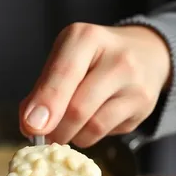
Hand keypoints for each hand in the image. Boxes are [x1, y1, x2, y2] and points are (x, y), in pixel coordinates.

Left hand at [20, 23, 170, 146]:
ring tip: (67, 130)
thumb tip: (29, 123)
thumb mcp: (66, 61)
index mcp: (86, 38)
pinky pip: (106, 133)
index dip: (45, 103)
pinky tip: (88, 127)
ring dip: (73, 136)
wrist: (146, 54)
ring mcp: (133, 84)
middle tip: (46, 137)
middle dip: (56, 130)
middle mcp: (115, 58)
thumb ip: (45, 89)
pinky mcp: (142, 106)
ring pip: (93, 126)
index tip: (30, 127)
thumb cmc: (95, 61)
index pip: (63, 74)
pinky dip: (89, 137)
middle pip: (77, 108)